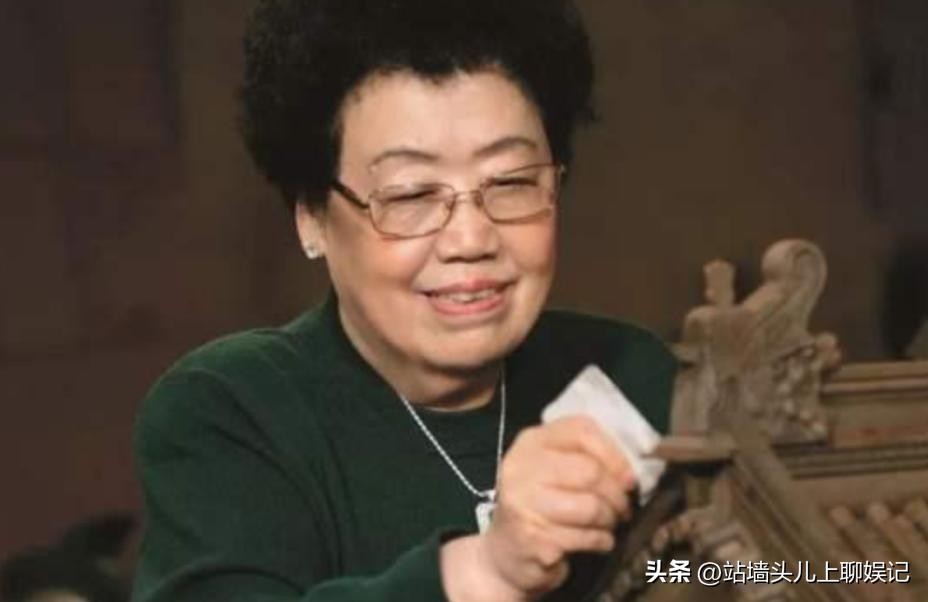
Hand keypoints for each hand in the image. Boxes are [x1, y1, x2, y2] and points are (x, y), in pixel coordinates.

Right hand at [441, 416, 635, 600]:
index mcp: (531, 442)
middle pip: (590, 471)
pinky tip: (598, 542)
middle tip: (622, 508)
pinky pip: (584, 537)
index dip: (614, 454)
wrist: (504, 553)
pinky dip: (600, 541)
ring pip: (590, 507)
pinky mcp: (530, 537)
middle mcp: (521, 467)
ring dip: (610, 520)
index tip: (628, 477)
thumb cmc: (540, 506)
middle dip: (616, 494)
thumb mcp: (555, 470)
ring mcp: (522, 503)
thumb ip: (585, 458)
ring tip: (608, 524)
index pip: (581, 430)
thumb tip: (631, 472)